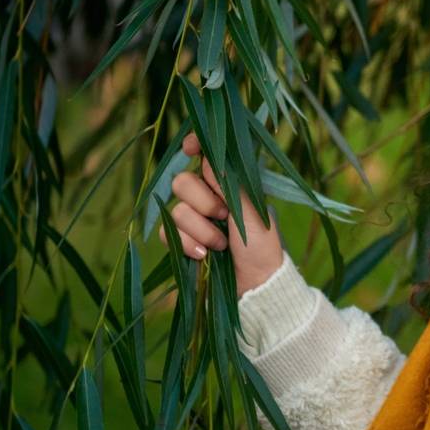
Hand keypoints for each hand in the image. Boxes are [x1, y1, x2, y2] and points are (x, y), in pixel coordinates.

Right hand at [160, 132, 286, 297]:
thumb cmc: (262, 245)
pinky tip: (204, 255)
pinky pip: (168, 234)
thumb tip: (211, 156)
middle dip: (203, 201)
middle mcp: (209, 197)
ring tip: (221, 244)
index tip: (190, 149)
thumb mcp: (251, 209)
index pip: (206, 155)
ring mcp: (194, 220)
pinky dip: (187, 244)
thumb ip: (230, 182)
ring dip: (200, 229)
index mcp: (229, 184)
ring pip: (176, 210)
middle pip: (182, 182)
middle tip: (224, 216)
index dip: (195, 145)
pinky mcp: (181, 241)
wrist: (256, 284)